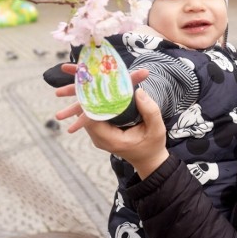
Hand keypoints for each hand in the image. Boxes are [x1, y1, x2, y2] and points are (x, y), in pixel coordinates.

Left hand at [53, 64, 167, 177]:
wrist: (149, 160)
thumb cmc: (153, 145)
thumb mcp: (157, 128)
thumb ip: (150, 111)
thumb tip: (138, 91)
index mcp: (111, 140)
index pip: (92, 119)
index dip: (90, 101)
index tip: (92, 83)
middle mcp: (100, 139)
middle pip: (84, 115)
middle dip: (81, 96)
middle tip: (79, 76)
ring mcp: (99, 136)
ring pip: (85, 115)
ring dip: (83, 97)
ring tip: (79, 78)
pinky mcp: (101, 132)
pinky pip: (92, 116)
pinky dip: (91, 102)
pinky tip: (92, 88)